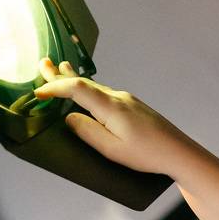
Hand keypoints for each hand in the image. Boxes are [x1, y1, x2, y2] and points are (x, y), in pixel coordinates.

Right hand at [32, 58, 198, 175]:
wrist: (180, 153)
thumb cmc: (148, 154)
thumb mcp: (112, 149)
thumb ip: (87, 132)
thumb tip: (69, 117)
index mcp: (111, 106)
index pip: (76, 88)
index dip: (55, 87)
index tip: (38, 92)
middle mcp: (119, 98)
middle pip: (85, 82)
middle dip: (61, 74)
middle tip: (42, 64)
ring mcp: (128, 100)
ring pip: (95, 86)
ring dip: (75, 79)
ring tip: (59, 70)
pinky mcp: (134, 106)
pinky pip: (104, 93)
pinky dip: (89, 90)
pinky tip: (86, 92)